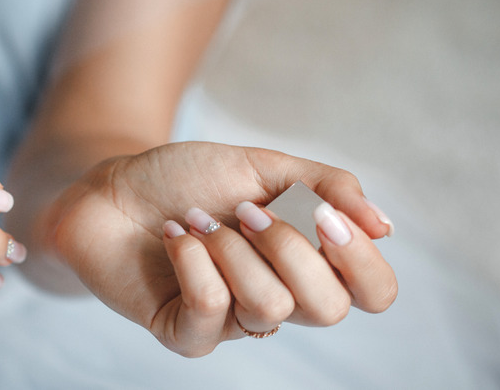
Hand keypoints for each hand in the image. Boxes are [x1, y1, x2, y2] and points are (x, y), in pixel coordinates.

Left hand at [48, 142, 395, 356]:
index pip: (373, 292)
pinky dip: (192, 259)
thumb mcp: (265, 166)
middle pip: (328, 308)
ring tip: (196, 219)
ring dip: (229, 246)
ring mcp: (232, 322)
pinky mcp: (185, 333)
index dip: (361, 259)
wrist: (114, 185)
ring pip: (268, 305)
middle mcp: (279, 299)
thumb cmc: (190, 178)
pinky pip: (210, 309)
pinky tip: (175, 235)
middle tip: (245, 210)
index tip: (324, 215)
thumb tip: (385, 226)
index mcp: (309, 262)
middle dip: (289, 246)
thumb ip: (326, 187)